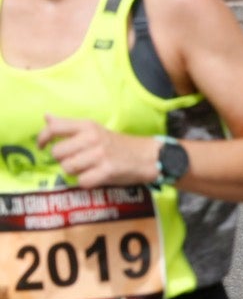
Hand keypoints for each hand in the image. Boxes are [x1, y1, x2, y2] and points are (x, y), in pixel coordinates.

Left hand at [38, 115, 159, 188]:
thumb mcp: (93, 129)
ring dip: (75, 172)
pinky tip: (97, 176)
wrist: (146, 155)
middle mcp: (92, 138)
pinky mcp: (107, 170)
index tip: (41, 146)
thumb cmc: (115, 144)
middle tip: (78, 159)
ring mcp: (100, 154)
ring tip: (89, 168)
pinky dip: (87, 182)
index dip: (42, 138)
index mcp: (88, 125)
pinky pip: (82, 181)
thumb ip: (68, 125)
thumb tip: (46, 116)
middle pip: (57, 153)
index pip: (54, 128)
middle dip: (64, 159)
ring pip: (67, 168)